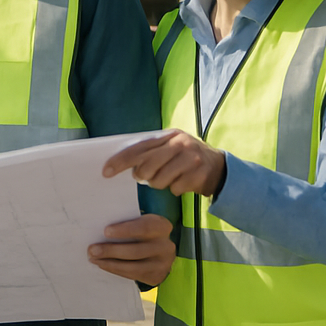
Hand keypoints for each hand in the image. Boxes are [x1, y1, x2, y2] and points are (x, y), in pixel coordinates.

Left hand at [88, 213, 174, 285]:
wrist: (160, 247)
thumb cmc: (141, 228)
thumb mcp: (140, 219)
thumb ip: (126, 220)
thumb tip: (98, 226)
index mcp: (162, 226)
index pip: (144, 228)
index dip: (124, 230)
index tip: (105, 231)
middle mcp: (166, 246)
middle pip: (137, 250)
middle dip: (112, 251)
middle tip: (92, 250)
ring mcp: (163, 264)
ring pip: (134, 267)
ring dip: (110, 264)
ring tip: (93, 259)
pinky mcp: (156, 276)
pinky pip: (133, 275)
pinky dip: (116, 270)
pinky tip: (103, 265)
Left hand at [102, 129, 225, 197]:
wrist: (220, 167)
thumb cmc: (186, 157)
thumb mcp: (170, 147)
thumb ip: (151, 151)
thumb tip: (127, 164)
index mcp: (168, 135)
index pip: (139, 147)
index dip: (121, 160)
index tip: (106, 171)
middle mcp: (180, 144)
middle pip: (147, 165)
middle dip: (142, 176)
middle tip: (143, 177)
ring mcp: (191, 159)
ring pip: (159, 180)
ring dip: (159, 183)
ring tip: (168, 178)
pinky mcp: (199, 175)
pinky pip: (175, 188)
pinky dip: (175, 189)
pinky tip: (182, 183)